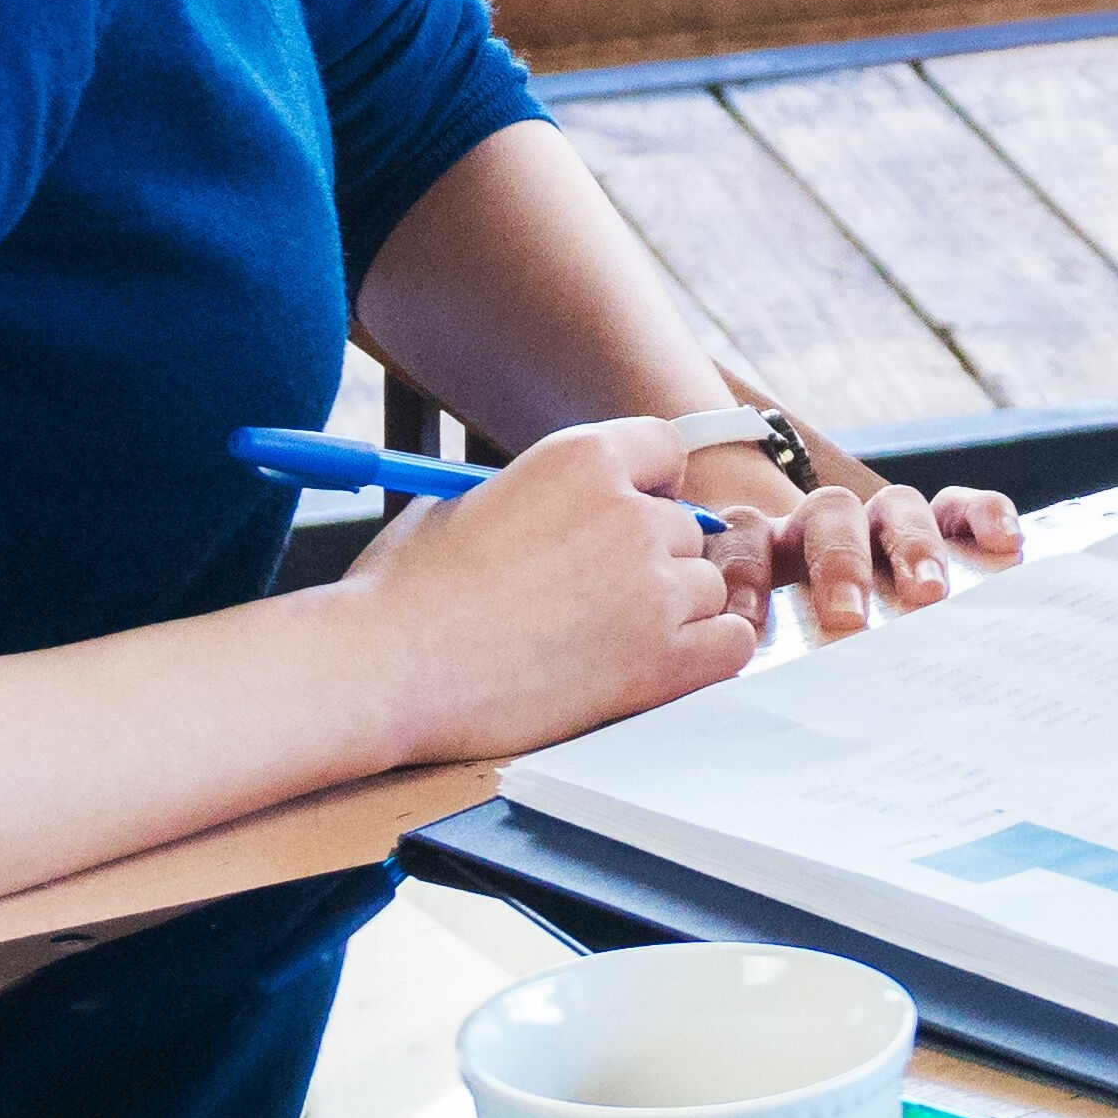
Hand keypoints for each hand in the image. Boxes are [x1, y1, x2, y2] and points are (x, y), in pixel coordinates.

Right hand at [336, 418, 768, 766]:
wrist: (385, 667)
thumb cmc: (403, 592)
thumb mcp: (463, 500)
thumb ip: (531, 492)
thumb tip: (553, 505)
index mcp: (583, 456)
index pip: (665, 449)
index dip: (646, 485)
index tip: (618, 518)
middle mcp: (632, 512)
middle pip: (684, 526)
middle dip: (647, 559)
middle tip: (589, 599)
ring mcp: (653, 586)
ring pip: (705, 586)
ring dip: (670, 610)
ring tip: (599, 640)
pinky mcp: (661, 659)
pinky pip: (732, 644)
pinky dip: (707, 652)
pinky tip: (658, 664)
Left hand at [686, 446, 1023, 639]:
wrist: (832, 630)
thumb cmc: (789, 655)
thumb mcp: (757, 658)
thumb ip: (734, 665)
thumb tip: (705, 722)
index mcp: (764, 550)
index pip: (745, 537)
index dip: (742, 573)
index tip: (744, 624)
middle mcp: (822, 527)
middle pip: (826, 516)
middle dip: (837, 565)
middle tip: (846, 620)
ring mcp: (881, 522)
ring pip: (894, 506)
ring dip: (911, 546)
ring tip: (929, 594)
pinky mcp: (940, 523)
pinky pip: (959, 506)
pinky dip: (981, 514)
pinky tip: (1005, 542)